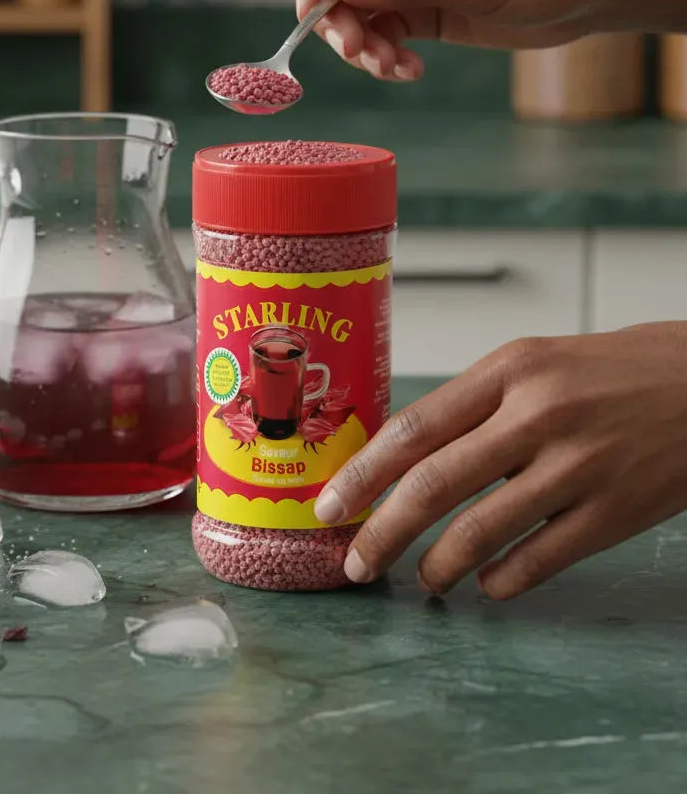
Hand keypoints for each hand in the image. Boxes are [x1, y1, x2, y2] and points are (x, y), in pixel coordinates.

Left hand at [313, 322, 686, 598]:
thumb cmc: (606, 372)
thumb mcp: (532, 363)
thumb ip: (472, 406)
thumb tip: (403, 459)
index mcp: (507, 372)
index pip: (414, 429)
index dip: (363, 475)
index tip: (329, 505)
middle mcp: (537, 416)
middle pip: (434, 485)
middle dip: (381, 532)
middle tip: (355, 563)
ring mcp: (579, 466)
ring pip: (482, 530)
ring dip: (438, 566)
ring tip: (422, 580)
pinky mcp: (618, 511)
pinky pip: (542, 557)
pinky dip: (503, 579)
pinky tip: (486, 584)